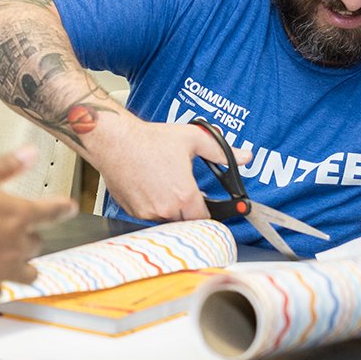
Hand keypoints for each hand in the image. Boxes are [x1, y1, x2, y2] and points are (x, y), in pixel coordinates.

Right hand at [0, 147, 76, 299]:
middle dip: (28, 235)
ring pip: (27, 271)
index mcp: (19, 214)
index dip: (63, 208)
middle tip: (8, 229)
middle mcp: (17, 245)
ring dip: (20, 263)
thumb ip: (5, 165)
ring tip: (4, 256)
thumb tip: (30, 153)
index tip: (69, 208)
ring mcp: (3, 270)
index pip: (54, 211)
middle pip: (37, 242)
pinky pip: (0, 288)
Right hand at [93, 116, 250, 221]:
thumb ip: (221, 151)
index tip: (208, 207)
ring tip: (165, 186)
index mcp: (185, 195)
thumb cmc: (150, 139)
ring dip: (170, 209)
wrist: (114, 142)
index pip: (205, 219)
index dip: (209, 213)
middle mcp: (166, 208)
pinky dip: (152, 206)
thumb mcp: (193, 138)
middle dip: (189, 210)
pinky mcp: (132, 211)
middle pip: (186, 221)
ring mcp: (147, 212)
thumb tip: (246, 156)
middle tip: (186, 194)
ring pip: (166, 219)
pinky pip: (148, 215)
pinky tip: (149, 187)